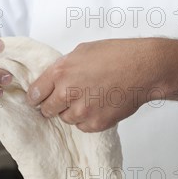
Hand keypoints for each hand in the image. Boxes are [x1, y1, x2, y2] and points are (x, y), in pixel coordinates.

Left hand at [27, 39, 159, 131]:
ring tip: (88, 99)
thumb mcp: (82, 52)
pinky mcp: (96, 123)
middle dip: (52, 105)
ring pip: (65, 119)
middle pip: (47, 110)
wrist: (143, 68)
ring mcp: (81, 110)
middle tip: (64, 100)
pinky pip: (82, 126)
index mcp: (60, 72)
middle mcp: (67, 93)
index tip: (38, 99)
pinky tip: (98, 105)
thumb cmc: (116, 55)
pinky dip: (87, 119)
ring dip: (72, 112)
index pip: (35, 93)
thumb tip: (54, 78)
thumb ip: (64, 67)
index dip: (36, 96)